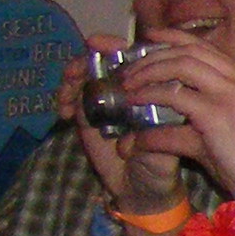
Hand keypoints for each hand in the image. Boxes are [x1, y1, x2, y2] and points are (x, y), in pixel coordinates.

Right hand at [68, 38, 181, 208]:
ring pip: (85, 73)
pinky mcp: (88, 115)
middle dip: (91, 55)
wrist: (144, 190)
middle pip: (107, 58)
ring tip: (69, 85)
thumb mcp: (169, 147)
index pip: (139, 57)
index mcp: (155, 88)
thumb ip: (161, 135)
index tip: (107, 45)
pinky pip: (71, 97)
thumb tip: (139, 131)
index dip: (121, 47)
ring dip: (73, 73)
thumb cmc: (163, 167)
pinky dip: (65, 97)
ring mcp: (108, 100)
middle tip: (82, 61)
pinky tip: (65, 111)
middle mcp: (131, 89)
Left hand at [102, 28, 234, 199]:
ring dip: (149, 70)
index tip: (149, 37)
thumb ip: (185, 122)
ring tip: (128, 83)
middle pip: (190, 52)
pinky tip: (135, 100)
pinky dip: (150, 94)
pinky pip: (174, 95)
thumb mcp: (216, 134)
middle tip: (130, 70)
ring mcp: (232, 95)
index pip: (206, 48)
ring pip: (181, 65)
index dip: (174, 37)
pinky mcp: (217, 114)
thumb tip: (146, 129)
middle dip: (154, 56)